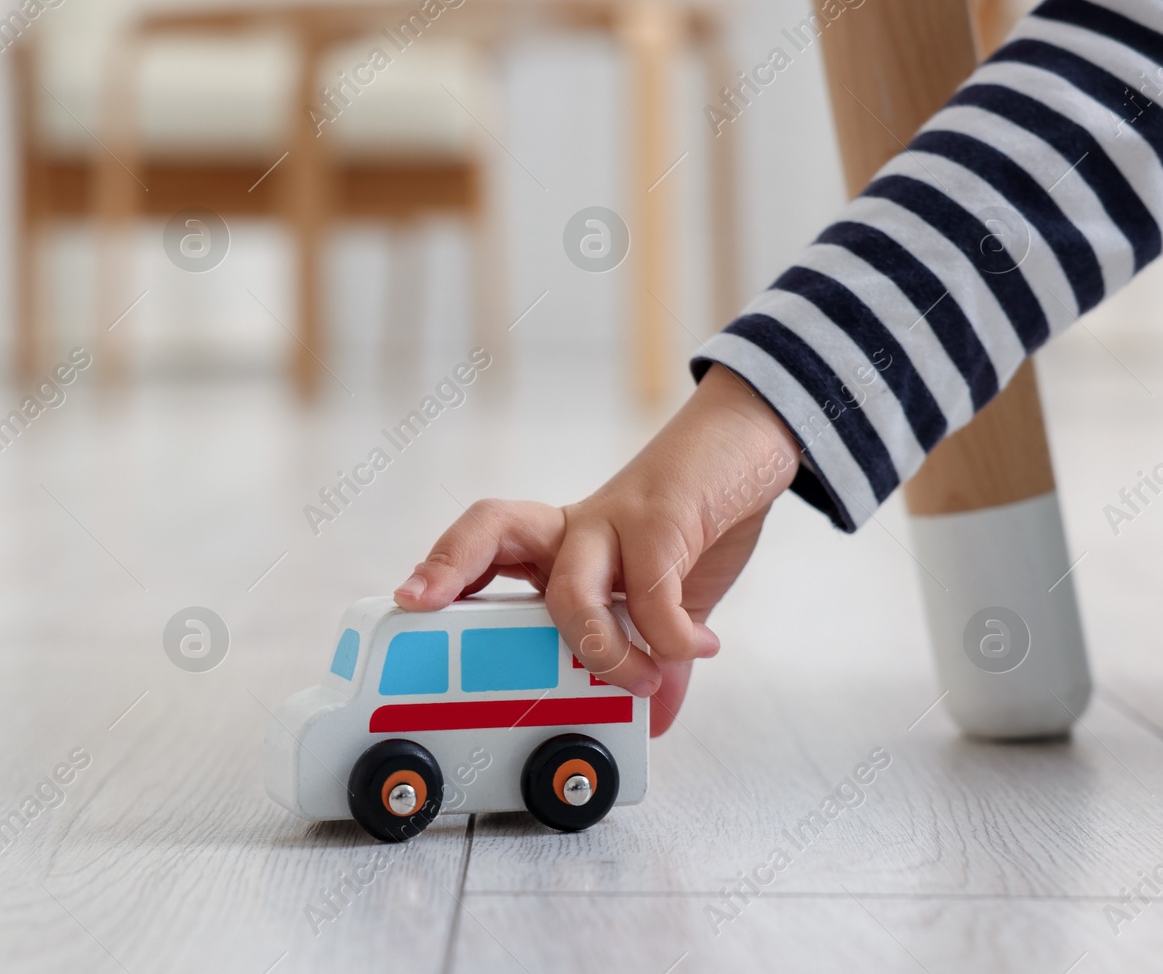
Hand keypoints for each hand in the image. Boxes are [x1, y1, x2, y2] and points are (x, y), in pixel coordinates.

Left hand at [392, 365, 799, 736]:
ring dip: (598, 651)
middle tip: (421, 603)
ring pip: (568, 585)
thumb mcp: (673, 598)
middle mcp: (575, 528)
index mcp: (563, 545)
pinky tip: (697, 648)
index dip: (444, 569)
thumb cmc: (698, 519)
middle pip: (492, 525)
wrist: (753, 446)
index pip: (487, 543)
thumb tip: (653, 717)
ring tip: (643, 680)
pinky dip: (670, 636)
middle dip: (449, 564)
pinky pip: (650, 588)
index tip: (409, 605)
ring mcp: (615, 518)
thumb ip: (654, 653)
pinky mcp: (664, 515)